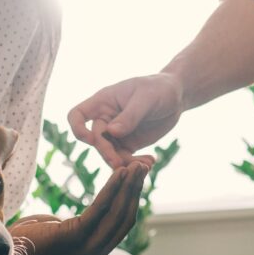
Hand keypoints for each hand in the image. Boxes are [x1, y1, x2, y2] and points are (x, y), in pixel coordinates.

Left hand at [3, 155, 153, 254]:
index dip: (132, 201)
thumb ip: (78, 226)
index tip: (138, 179)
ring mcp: (87, 249)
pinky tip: (119, 174)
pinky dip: (111, 190)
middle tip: (143, 167)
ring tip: (136, 166)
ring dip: (128, 187)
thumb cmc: (27, 241)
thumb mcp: (59, 232)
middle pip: (125, 219)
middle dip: (135, 190)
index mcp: (93, 254)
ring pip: (117, 213)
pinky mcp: (75, 238)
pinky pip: (99, 210)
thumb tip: (87, 217)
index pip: (121, 226)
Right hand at [68, 75, 184, 165]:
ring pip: (110, 153)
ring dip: (124, 162)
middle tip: (122, 164)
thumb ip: (129, 116)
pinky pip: (125, 158)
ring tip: (145, 165)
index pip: (77, 115)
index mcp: (103, 102)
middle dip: (107, 153)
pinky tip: (150, 162)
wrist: (176, 96)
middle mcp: (105, 118)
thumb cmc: (158, 89)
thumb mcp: (146, 99)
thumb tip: (111, 132)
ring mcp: (116, 133)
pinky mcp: (128, 144)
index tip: (91, 140)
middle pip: (96, 140)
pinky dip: (135, 163)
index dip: (78, 129)